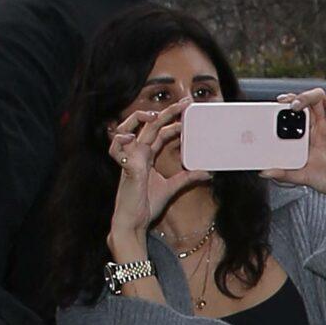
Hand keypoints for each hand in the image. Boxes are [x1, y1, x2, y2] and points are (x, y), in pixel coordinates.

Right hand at [107, 105, 205, 249]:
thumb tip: (208, 173)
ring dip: (139, 118)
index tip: (188, 112)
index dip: (174, 121)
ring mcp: (130, 159)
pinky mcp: (126, 168)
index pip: (160, 132)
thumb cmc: (146, 205)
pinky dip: (120, 140)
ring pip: (129, 129)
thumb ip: (187, 178)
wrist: (134, 222)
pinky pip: (117, 149)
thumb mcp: (172, 188)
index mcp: (147, 156)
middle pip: (150, 125)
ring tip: (155, 114)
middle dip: (167, 112)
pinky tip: (131, 138)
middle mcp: (137, 153)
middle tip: (185, 102)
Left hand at [268, 88, 325, 203]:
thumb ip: (283, 172)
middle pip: (315, 98)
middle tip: (297, 105)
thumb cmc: (325, 179)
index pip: (299, 106)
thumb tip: (264, 172)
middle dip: (306, 96)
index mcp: (309, 131)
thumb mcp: (301, 176)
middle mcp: (324, 125)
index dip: (291, 99)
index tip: (281, 102)